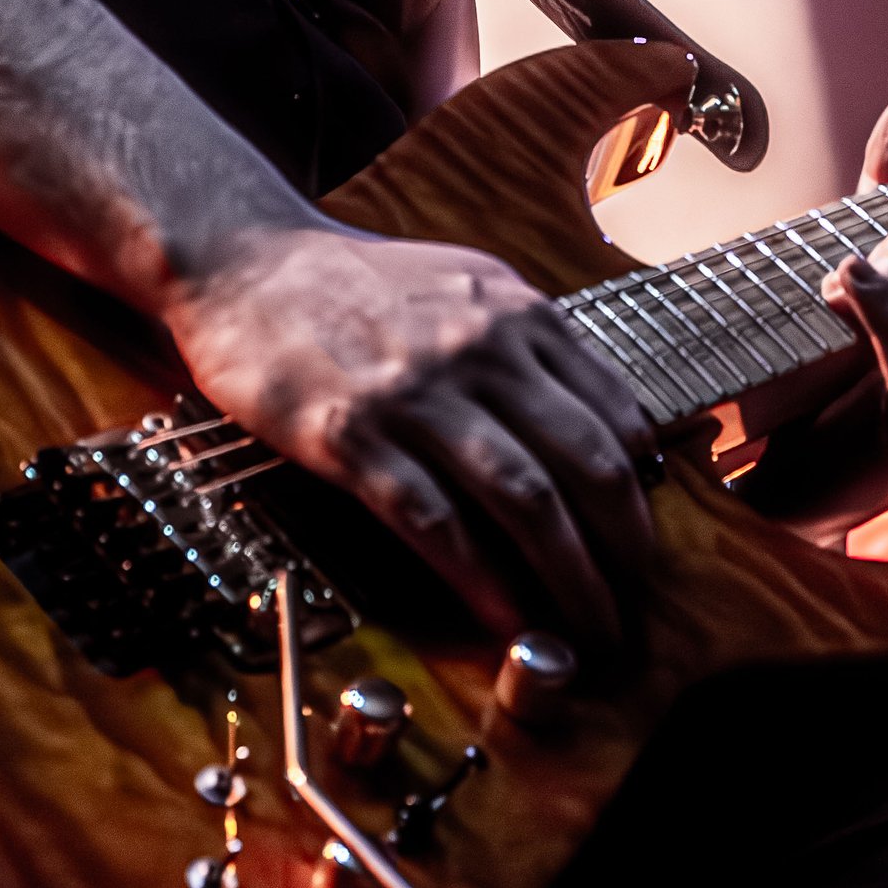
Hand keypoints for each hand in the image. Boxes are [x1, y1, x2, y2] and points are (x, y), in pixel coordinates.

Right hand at [160, 222, 655, 647]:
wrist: (243, 261)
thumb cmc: (356, 284)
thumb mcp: (466, 285)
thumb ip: (532, 345)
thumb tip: (602, 420)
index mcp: (517, 316)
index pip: (613, 415)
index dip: (643, 493)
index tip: (643, 540)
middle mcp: (479, 351)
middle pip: (584, 463)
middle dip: (624, 547)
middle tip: (634, 600)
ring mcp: (414, 394)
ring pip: (523, 496)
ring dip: (569, 574)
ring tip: (588, 626)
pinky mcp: (349, 435)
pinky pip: (434, 519)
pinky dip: (481, 577)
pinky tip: (506, 616)